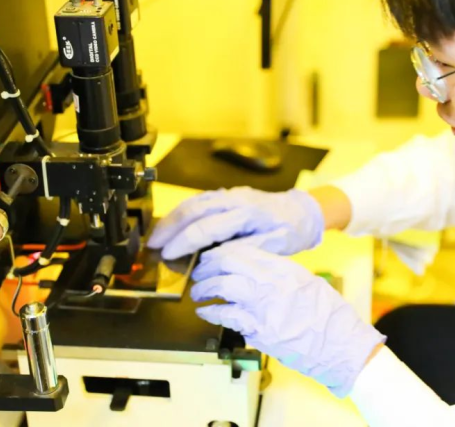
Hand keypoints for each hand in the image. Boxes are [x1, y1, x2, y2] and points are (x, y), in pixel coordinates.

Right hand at [147, 187, 324, 259]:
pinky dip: (183, 213)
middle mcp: (235, 199)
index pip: (207, 227)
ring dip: (172, 219)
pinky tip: (172, 224)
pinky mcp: (227, 196)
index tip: (168, 255)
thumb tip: (212, 259)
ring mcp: (230, 194)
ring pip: (194, 202)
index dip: (184, 242)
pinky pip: (200, 201)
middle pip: (194, 209)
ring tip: (156, 237)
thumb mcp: (272, 248)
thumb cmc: (290, 231)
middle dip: (170, 228)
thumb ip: (242, 251)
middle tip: (152, 246)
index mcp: (247, 213)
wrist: (302, 212)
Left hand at [190, 244, 384, 397]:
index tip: (213, 257)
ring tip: (199, 293)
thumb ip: (281, 274)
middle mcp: (274, 283)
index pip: (244, 250)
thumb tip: (256, 270)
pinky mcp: (261, 331)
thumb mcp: (308, 283)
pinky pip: (228, 317)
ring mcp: (265, 307)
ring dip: (205, 289)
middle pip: (228, 263)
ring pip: (223, 286)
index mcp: (285, 269)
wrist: (344, 347)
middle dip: (208, 267)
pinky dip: (212, 313)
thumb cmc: (331, 318)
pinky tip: (207, 313)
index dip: (222, 252)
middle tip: (200, 273)